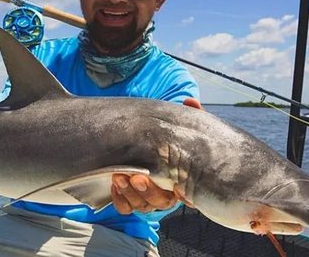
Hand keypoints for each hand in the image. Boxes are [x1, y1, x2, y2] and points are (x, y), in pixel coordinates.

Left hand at [110, 98, 202, 213]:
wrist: (156, 145)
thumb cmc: (176, 140)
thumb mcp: (186, 128)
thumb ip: (193, 115)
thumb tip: (190, 102)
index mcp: (182, 180)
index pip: (179, 194)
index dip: (167, 189)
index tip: (154, 178)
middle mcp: (167, 193)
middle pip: (158, 202)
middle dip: (145, 191)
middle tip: (135, 176)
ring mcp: (149, 198)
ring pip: (140, 205)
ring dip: (128, 193)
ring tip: (118, 176)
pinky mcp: (132, 199)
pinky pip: (125, 207)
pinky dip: (120, 199)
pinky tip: (115, 185)